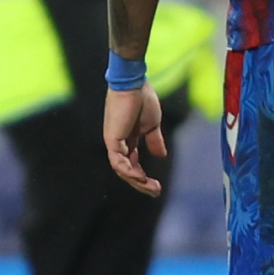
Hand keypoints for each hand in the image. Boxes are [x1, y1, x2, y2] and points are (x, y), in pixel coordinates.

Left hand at [103, 82, 166, 196]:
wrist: (134, 83)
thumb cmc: (142, 99)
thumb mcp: (152, 125)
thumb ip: (154, 141)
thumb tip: (161, 156)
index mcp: (127, 140)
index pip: (132, 163)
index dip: (143, 176)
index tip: (156, 185)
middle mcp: (118, 143)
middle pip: (127, 170)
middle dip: (141, 183)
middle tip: (156, 191)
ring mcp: (113, 142)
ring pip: (122, 170)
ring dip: (136, 181)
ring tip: (151, 187)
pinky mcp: (112, 139)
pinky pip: (118, 162)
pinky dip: (129, 171)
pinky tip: (141, 178)